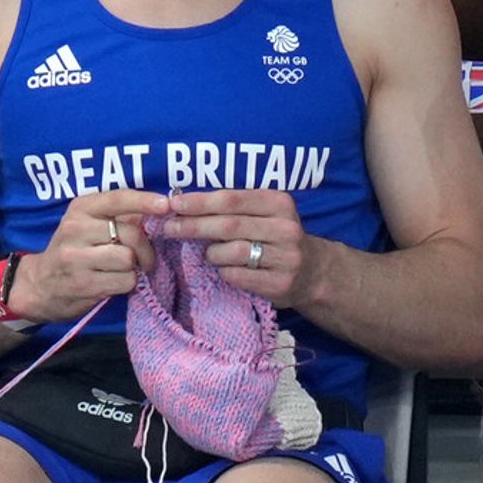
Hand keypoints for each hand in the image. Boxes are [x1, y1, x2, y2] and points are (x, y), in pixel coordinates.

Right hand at [13, 190, 168, 323]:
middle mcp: (75, 229)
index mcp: (80, 208)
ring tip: (124, 271)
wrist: (39, 284)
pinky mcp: (82, 283)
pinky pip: (124, 281)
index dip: (144, 201)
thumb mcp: (88, 224)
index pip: (117, 199)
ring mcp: (76, 257)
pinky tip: (115, 282)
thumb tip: (158, 208)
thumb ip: (118, 216)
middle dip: (146, 249)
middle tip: (145, 259)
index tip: (165, 204)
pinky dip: (127, 284)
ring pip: (128, 259)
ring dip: (134, 268)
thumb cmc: (73, 250)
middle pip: (130, 234)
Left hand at [162, 189, 320, 306]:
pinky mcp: (280, 284)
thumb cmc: (275, 237)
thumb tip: (183, 203)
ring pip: (232, 252)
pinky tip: (226, 269)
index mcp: (279, 202)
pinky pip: (238, 276)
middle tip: (169, 228)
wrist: (313, 272)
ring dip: (212, 253)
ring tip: (210, 254)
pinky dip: (224, 272)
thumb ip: (233, 206)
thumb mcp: (264, 213)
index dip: (200, 201)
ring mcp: (285, 258)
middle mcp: (285, 228)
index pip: (232, 199)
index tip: (173, 204)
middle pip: (229, 225)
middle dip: (194, 226)